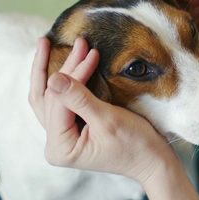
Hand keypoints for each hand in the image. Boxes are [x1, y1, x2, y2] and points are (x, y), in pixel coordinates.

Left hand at [29, 37, 176, 182]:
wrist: (153, 160)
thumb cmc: (136, 144)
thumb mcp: (108, 120)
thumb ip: (79, 99)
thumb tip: (53, 78)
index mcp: (60, 147)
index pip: (58, 102)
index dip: (73, 75)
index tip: (91, 51)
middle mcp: (55, 144)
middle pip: (45, 98)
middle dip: (53, 67)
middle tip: (57, 39)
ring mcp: (62, 137)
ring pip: (47, 97)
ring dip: (49, 71)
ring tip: (46, 44)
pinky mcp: (71, 130)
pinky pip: (57, 102)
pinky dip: (59, 82)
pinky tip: (56, 63)